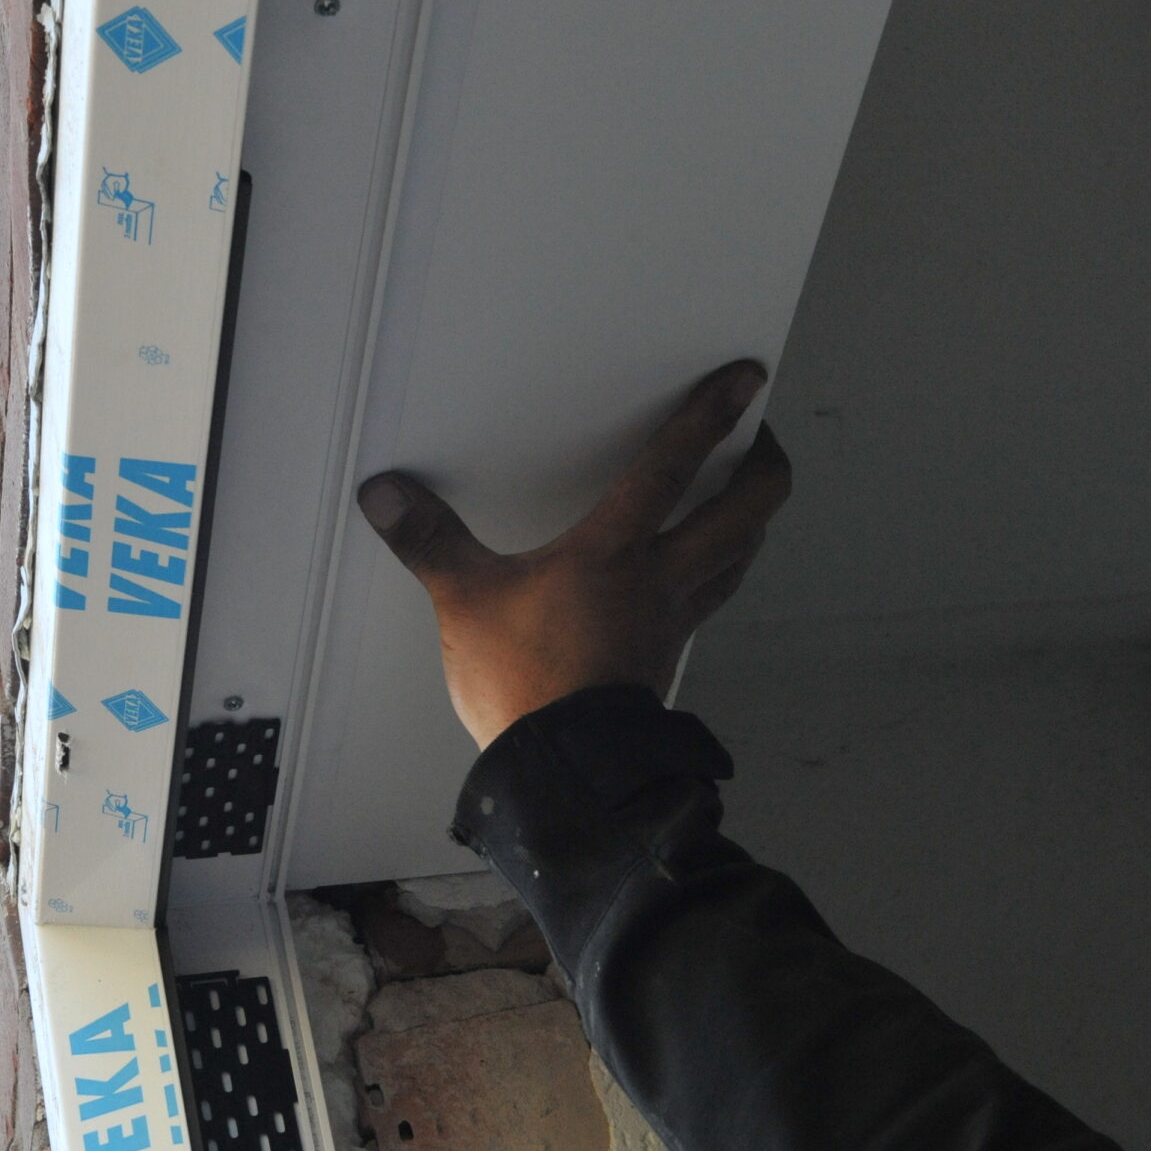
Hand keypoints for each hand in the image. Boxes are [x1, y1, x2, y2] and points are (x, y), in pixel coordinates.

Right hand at [355, 360, 791, 746]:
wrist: (564, 769)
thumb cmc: (523, 684)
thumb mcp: (466, 602)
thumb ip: (430, 541)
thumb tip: (386, 494)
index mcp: (613, 552)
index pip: (671, 468)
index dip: (710, 418)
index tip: (746, 380)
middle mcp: (659, 578)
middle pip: (742, 513)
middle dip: (764, 470)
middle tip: (764, 438)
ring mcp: (672, 619)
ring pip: (739, 556)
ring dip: (754, 520)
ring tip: (751, 496)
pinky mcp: (668, 653)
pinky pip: (712, 599)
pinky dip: (725, 571)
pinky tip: (710, 572)